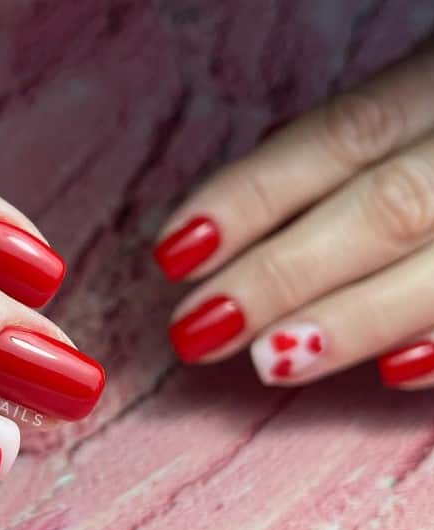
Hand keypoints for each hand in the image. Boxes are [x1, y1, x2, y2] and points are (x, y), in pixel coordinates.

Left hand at [154, 42, 433, 389]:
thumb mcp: (416, 102)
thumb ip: (348, 152)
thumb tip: (248, 211)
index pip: (335, 138)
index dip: (249, 197)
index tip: (172, 253)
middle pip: (381, 207)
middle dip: (281, 274)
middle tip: (197, 330)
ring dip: (356, 319)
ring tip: (271, 361)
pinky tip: (395, 374)